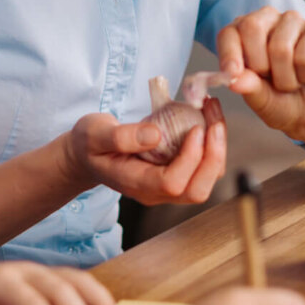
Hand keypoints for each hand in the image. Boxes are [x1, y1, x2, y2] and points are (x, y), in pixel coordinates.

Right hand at [63, 109, 226, 206]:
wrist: (87, 154)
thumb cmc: (89, 143)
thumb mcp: (95, 133)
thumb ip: (120, 136)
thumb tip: (155, 135)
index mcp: (135, 183)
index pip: (172, 183)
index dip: (190, 159)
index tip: (195, 128)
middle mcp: (155, 192)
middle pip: (196, 190)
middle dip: (213, 156)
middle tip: (214, 122)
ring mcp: (167, 187)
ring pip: (205, 180)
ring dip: (217, 148)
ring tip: (212, 112)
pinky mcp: (176, 174)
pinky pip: (203, 167)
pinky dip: (212, 144)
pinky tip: (207, 117)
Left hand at [217, 7, 304, 143]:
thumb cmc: (279, 102)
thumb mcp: (259, 99)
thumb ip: (247, 86)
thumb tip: (234, 78)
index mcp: (241, 32)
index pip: (228, 33)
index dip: (229, 54)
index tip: (232, 74)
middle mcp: (266, 19)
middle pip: (252, 28)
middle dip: (260, 65)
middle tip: (270, 79)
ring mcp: (293, 21)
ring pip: (280, 47)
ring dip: (285, 77)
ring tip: (290, 81)